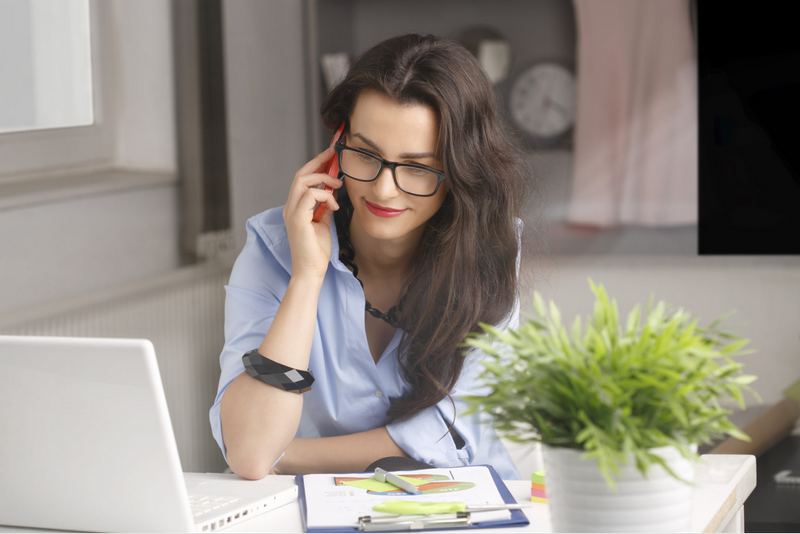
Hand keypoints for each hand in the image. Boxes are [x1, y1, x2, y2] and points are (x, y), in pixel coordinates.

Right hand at [283, 147, 342, 280]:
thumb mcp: (323, 223)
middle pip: (301, 174)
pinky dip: (326, 196)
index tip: (331, 156)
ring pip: (302, 180)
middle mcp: (290, 207)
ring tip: (338, 184)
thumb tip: (333, 193)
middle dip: (319, 161)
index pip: (303, 179)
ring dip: (323, 178)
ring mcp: (292, 212)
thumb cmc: (316, 251)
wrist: (311, 271)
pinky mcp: (297, 219)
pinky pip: (310, 195)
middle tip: (335, 155)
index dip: (316, 165)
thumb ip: (324, 207)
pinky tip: (334, 206)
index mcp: (295, 207)